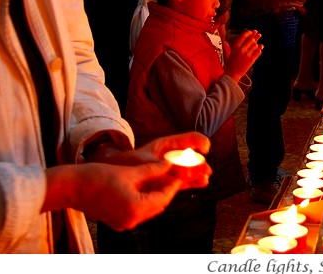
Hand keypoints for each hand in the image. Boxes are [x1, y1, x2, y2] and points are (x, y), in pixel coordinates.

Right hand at [45, 160, 199, 230]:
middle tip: (172, 175)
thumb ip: (152, 170)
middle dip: (166, 191)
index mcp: (136, 208)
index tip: (178, 172)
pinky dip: (143, 201)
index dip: (173, 184)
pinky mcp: (117, 222)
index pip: (163, 197)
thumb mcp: (130, 171)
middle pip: (158, 205)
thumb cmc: (98, 176)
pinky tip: (144, 187)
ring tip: (160, 179)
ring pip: (148, 210)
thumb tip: (169, 165)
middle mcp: (131, 220)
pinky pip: (137, 212)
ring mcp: (123, 223)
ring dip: (155, 196)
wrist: (71, 187)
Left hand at [93, 132, 210, 187]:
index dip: (199, 142)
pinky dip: (192, 183)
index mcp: (167, 145)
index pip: (189, 139)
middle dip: (200, 163)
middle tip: (207, 170)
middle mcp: (171, 156)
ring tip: (206, 179)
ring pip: (189, 170)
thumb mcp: (146, 163)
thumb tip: (183, 172)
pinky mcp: (167, 181)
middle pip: (191, 156)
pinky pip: (183, 181)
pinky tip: (202, 184)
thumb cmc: (128, 164)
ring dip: (198, 174)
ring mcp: (170, 169)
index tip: (205, 149)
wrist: (115, 176)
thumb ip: (164, 168)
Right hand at [225, 29, 262, 83]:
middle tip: (258, 35)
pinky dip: (259, 50)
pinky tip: (260, 49)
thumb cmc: (231, 63)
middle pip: (251, 40)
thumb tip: (236, 39)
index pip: (243, 35)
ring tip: (259, 44)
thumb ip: (235, 45)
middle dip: (255, 37)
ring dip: (258, 44)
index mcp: (235, 46)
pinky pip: (258, 52)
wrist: (232, 73)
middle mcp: (241, 49)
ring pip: (255, 46)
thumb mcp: (231, 52)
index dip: (249, 33)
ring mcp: (247, 54)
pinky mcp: (251, 59)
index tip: (252, 32)